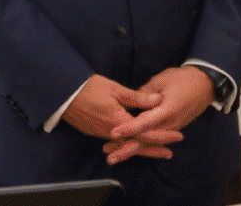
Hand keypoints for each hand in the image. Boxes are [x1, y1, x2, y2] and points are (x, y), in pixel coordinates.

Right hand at [62, 74, 182, 162]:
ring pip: (126, 145)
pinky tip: (131, 143)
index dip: (163, 136)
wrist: (61, 93)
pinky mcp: (94, 132)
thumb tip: (158, 100)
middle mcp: (111, 132)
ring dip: (142, 148)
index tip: (178, 136)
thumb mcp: (114, 89)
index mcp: (119, 122)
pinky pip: (115, 142)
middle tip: (169, 153)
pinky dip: (127, 144)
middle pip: (137, 145)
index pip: (146, 133)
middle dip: (154, 149)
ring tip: (155, 150)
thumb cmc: (88, 88)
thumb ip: (137, 98)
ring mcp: (101, 134)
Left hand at [104, 66, 214, 164]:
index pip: (145, 123)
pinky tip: (128, 150)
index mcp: (167, 110)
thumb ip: (145, 94)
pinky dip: (141, 147)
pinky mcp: (171, 129)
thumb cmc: (181, 79)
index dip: (129, 128)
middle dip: (126, 148)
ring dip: (131, 149)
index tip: (113, 133)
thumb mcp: (160, 81)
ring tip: (113, 156)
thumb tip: (131, 104)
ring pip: (149, 143)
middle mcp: (170, 124)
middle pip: (146, 139)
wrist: (204, 85)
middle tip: (108, 155)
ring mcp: (172, 128)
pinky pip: (154, 140)